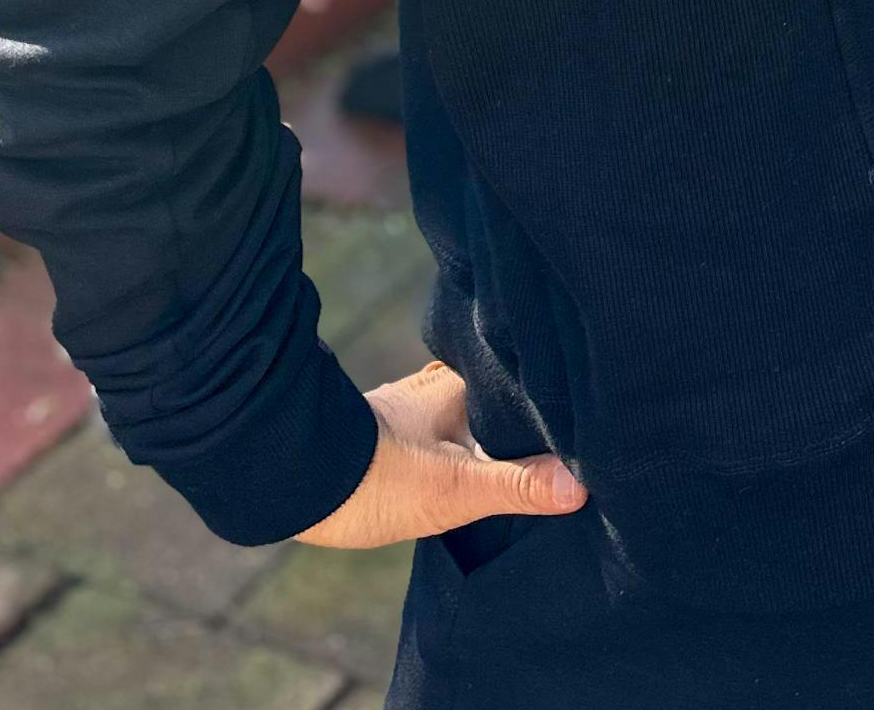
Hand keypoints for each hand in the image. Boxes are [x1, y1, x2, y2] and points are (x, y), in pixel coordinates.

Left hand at [292, 359, 587, 549]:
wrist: (292, 481)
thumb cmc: (375, 480)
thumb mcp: (455, 490)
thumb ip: (515, 486)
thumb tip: (579, 485)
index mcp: (458, 387)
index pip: (518, 383)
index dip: (548, 401)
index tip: (580, 415)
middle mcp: (433, 388)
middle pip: (492, 398)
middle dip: (518, 419)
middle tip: (558, 444)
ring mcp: (407, 411)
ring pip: (462, 416)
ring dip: (484, 435)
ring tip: (519, 462)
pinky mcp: (385, 437)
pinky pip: (438, 433)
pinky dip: (456, 448)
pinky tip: (462, 472)